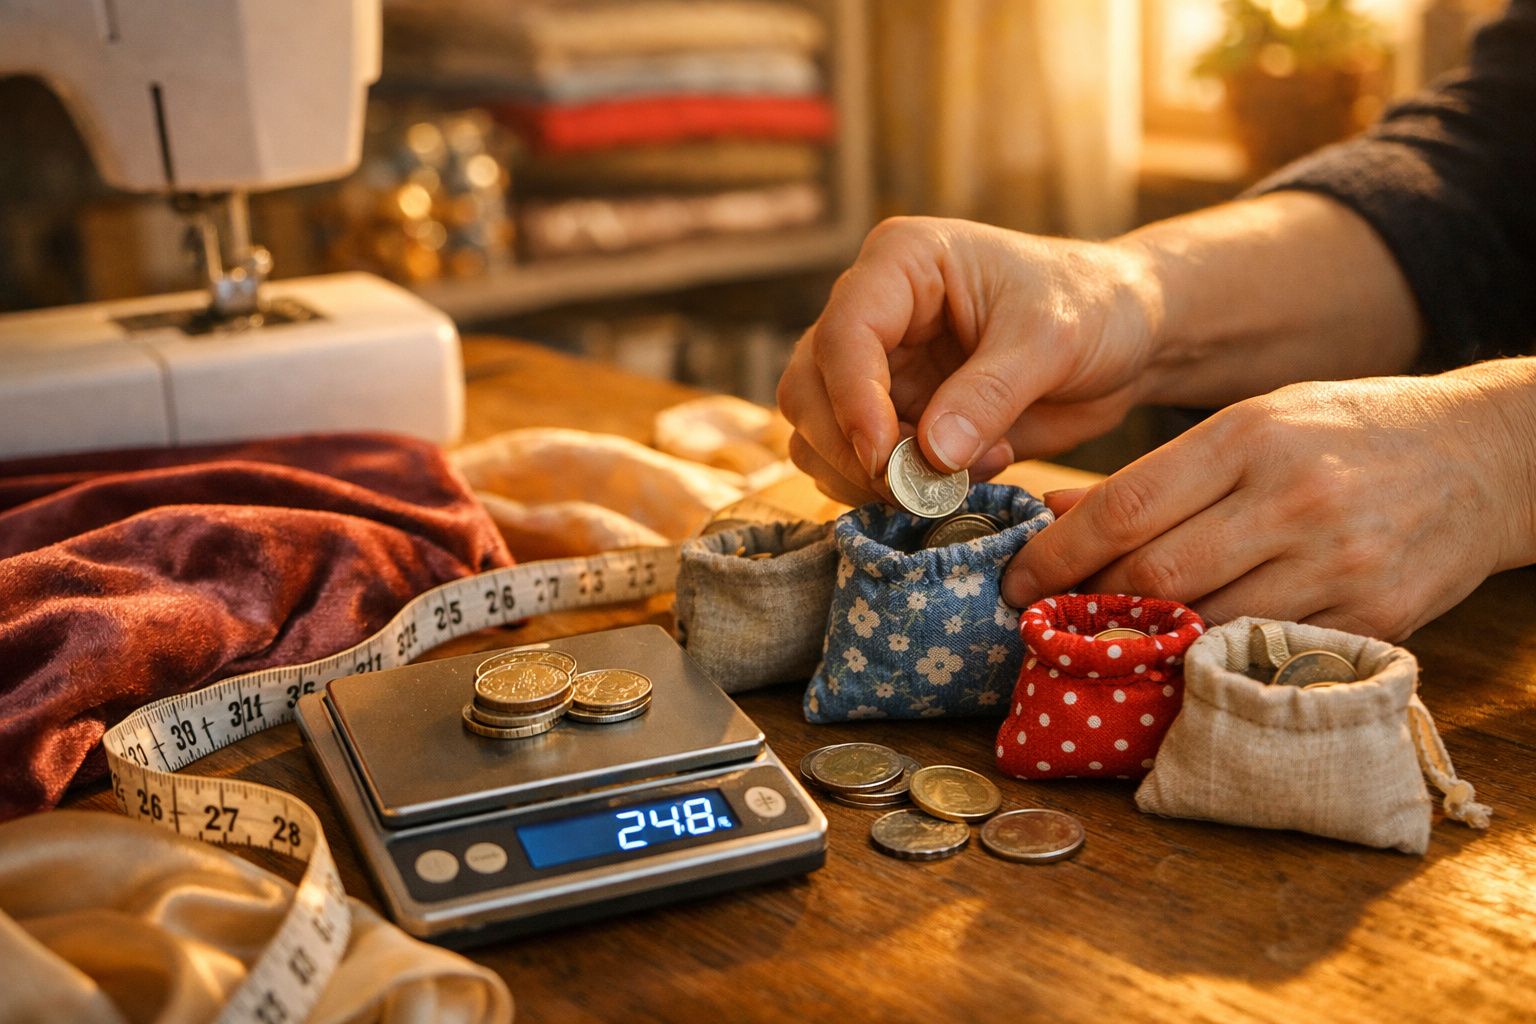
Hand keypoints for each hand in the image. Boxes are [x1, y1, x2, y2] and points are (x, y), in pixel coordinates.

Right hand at [776, 216, 1161, 505]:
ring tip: (958, 477)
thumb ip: (989, 395)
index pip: (843, 333)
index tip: (885, 459)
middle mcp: (875, 312)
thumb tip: (931, 457)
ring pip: (818, 434)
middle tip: (915, 488)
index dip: (853, 401)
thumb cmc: (1095, 307)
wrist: (1129, 336)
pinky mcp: (896, 416)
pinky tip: (968, 475)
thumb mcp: (1052, 341)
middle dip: (851, 448)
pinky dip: (897, 489)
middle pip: (808, 389)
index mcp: (902, 263)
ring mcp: (880, 368)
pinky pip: (859, 465)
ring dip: (870, 476)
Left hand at [1002, 369, 1535, 639]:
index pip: (1127, 506)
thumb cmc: (1348, 433)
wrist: (1486, 456)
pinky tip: (1179, 663)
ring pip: (1205, 626)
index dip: (1057, 555)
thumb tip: (1056, 510)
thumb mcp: (1254, 422)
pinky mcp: (1376, 619)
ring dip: (1143, 646)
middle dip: (1088, 607)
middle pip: (1156, 575)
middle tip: (1046, 622)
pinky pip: (1267, 656)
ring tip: (1102, 647)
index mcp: (1250, 436)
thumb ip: (1159, 472)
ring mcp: (1338, 563)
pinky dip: (1214, 665)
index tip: (1015, 583)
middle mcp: (1292, 498)